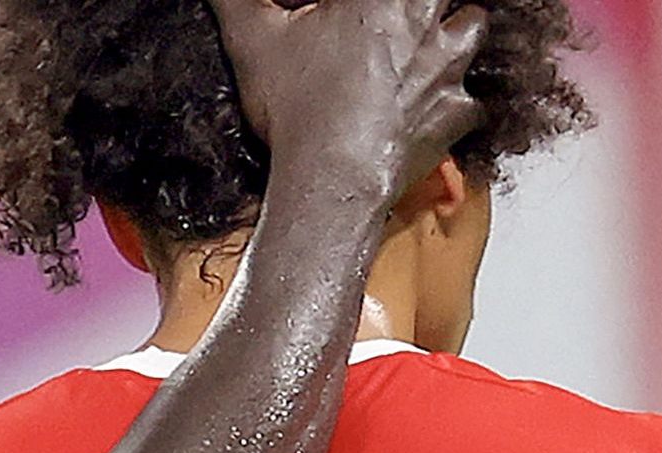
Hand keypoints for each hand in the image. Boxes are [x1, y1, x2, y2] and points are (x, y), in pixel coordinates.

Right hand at [210, 0, 487, 203]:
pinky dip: (452, 108)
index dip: (363, 4)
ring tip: (424, 53)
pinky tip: (428, 115)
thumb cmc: (296, 110)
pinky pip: (469, 104)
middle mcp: (425, 18)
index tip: (352, 13)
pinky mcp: (454, 114)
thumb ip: (237, 3)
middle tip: (397, 21)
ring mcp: (446, 65)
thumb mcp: (252, 44)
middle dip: (425, 3)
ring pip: (473, 27)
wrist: (329, 178)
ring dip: (452, 36)